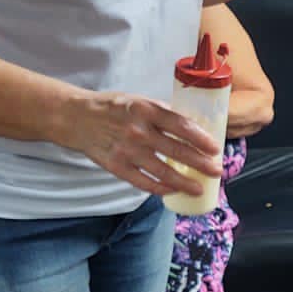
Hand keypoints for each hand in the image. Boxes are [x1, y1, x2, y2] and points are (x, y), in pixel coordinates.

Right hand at [59, 91, 221, 197]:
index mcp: (146, 109)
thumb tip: (191, 126)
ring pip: (162, 171)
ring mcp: (126, 150)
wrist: (76, 118)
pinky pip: (143, 182)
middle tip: (216, 170)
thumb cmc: (112, 108)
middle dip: (200, 163)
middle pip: (176, 151)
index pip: (181, 125)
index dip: (201, 139)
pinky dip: (160, 188)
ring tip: (199, 188)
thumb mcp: (137, 101)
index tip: (215, 148)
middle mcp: (137, 130)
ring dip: (184, 182)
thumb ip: (161, 113)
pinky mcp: (116, 166)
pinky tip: (173, 190)